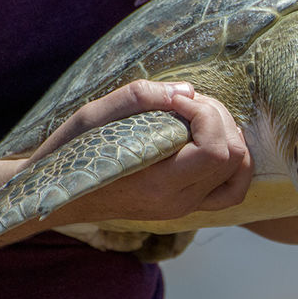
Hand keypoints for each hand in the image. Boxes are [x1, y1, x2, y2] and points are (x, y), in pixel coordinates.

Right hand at [28, 79, 252, 222]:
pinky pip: (231, 188)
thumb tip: (188, 91)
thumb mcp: (94, 115)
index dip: (206, 114)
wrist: (57, 195)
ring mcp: (185, 207)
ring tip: (198, 118)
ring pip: (240, 173)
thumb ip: (142, 98)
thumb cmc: (70, 151)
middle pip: (234, 157)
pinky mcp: (186, 205)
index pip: (216, 151)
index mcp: (157, 184)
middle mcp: (178, 201)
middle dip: (218, 118)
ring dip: (228, 137)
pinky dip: (231, 160)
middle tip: (185, 104)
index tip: (175, 101)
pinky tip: (208, 138)